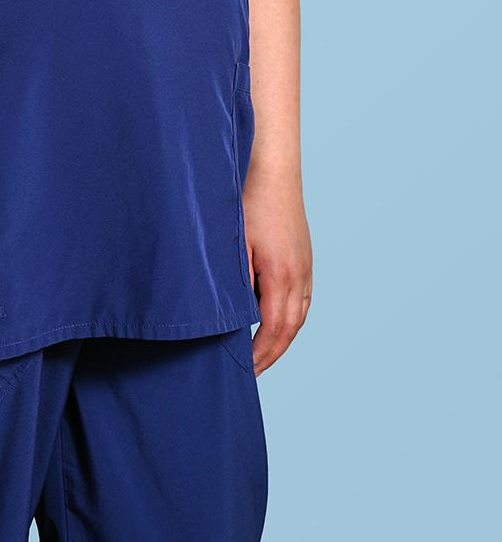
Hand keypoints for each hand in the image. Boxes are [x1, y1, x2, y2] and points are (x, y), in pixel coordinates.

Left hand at [242, 170, 311, 375]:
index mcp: (281, 275)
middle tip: (253, 371)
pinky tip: (279, 322)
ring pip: (300, 315)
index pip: (274, 328)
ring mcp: (306, 266)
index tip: (245, 369)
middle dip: (272, 353)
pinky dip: (292, 318)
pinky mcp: (305, 258)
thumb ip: (237, 281)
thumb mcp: (235, 243)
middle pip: (290, 328)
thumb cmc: (247, 202)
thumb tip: (235, 315)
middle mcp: (300, 275)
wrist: (272, 171)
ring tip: (264, 353)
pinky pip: (303, 299)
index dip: (261, 353)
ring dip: (283, 338)